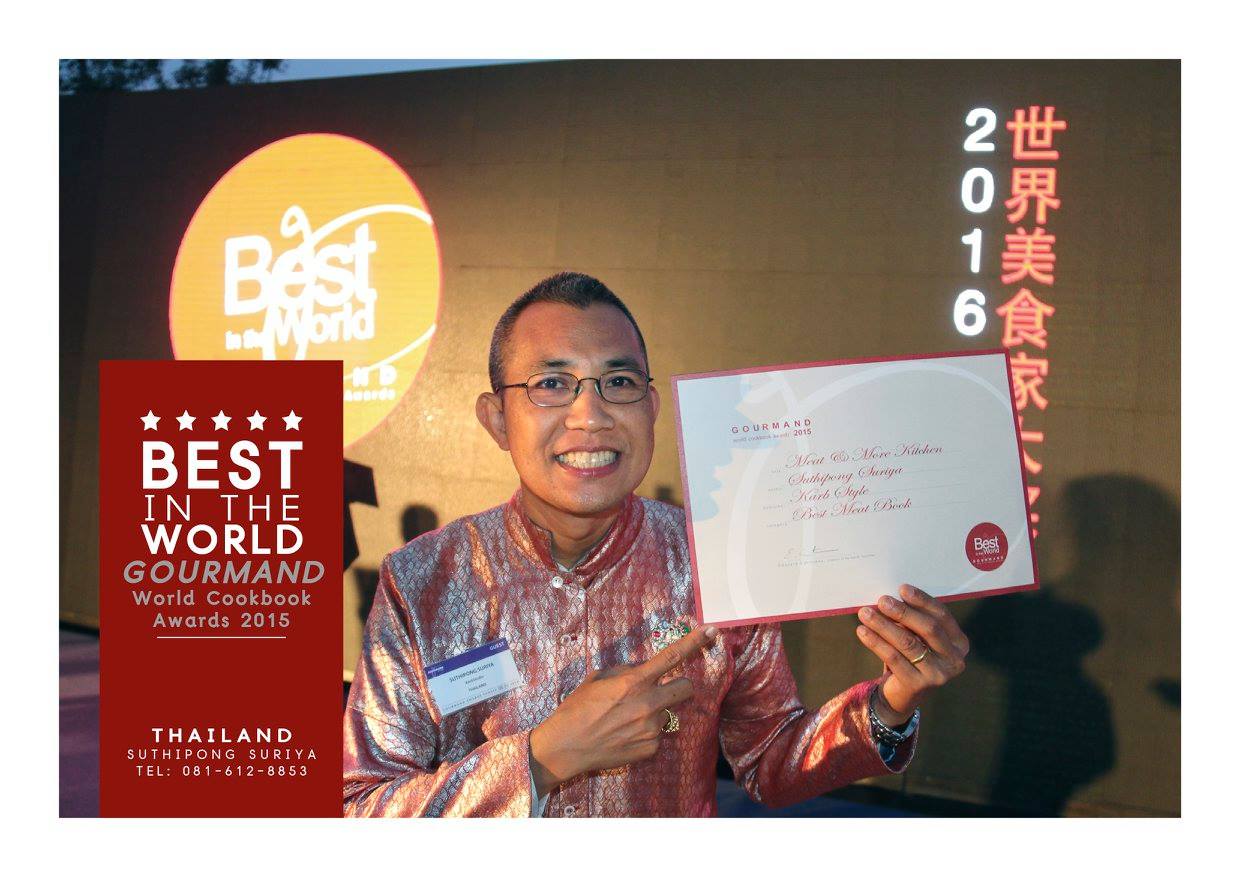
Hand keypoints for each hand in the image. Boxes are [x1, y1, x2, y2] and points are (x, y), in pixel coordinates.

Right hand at [529, 625, 718, 796]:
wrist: (565, 748)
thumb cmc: (577, 709)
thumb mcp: (597, 679)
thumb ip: (625, 672)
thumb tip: (642, 670)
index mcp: (634, 682)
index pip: (672, 657)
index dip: (695, 642)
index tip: (713, 630)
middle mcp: (648, 704)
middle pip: (686, 688)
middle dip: (677, 686)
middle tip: (658, 691)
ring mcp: (652, 729)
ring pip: (667, 713)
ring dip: (653, 713)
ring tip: (625, 720)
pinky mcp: (651, 749)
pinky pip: (657, 735)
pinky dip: (644, 733)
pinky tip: (624, 736)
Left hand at [855, 584, 969, 724]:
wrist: (903, 694)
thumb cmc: (911, 656)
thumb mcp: (917, 637)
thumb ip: (912, 620)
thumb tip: (890, 598)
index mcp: (959, 643)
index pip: (942, 616)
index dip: (922, 601)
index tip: (902, 588)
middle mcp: (954, 660)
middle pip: (928, 629)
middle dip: (903, 612)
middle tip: (882, 600)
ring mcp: (938, 674)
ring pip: (908, 643)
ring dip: (884, 625)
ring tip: (865, 613)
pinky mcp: (918, 685)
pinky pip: (893, 658)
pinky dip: (876, 642)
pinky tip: (862, 632)